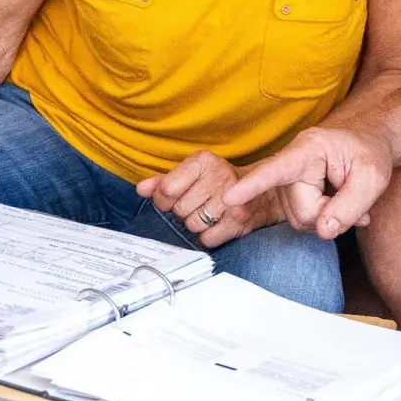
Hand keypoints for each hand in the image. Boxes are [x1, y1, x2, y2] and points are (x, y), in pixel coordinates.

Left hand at [136, 151, 282, 247]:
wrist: (259, 192)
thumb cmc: (216, 183)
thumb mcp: (191, 175)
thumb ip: (163, 181)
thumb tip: (140, 189)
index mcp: (203, 161)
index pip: (166, 189)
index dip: (163, 200)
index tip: (173, 199)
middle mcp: (219, 176)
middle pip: (179, 210)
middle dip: (182, 213)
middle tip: (196, 205)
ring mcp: (231, 199)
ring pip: (192, 226)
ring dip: (196, 225)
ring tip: (208, 214)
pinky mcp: (239, 220)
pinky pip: (207, 239)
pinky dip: (208, 237)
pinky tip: (216, 225)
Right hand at [223, 125, 389, 238]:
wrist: (368, 145)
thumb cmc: (370, 154)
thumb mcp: (372, 178)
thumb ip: (350, 207)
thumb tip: (323, 231)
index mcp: (309, 149)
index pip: (277, 169)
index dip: (253, 185)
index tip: (229, 198)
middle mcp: (291, 164)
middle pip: (301, 210)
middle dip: (329, 213)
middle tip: (356, 199)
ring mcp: (289, 182)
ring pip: (302, 220)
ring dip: (328, 218)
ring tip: (346, 197)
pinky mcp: (291, 195)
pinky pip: (303, 222)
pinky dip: (325, 220)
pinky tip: (340, 206)